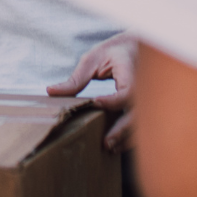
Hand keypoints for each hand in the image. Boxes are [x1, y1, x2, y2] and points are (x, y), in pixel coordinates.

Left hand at [47, 32, 138, 151]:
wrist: (134, 48)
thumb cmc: (112, 53)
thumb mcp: (92, 60)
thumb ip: (76, 79)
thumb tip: (51, 91)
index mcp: (130, 71)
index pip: (127, 90)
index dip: (113, 100)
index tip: (96, 102)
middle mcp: (142, 87)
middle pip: (138, 113)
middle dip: (122, 129)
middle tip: (106, 143)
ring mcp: (145, 98)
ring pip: (141, 122)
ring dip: (127, 137)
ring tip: (109, 147)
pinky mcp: (143, 106)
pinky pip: (141, 124)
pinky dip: (130, 136)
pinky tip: (117, 145)